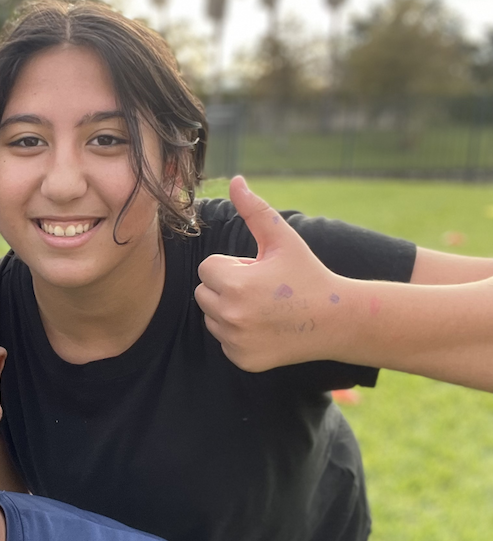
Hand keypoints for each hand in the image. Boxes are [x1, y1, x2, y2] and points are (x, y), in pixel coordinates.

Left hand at [195, 176, 341, 371]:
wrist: (337, 321)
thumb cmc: (307, 274)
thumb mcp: (283, 239)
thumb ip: (254, 210)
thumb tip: (235, 180)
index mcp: (236, 285)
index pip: (208, 268)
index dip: (233, 266)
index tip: (258, 270)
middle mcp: (232, 317)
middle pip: (203, 292)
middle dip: (226, 286)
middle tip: (261, 288)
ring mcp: (236, 342)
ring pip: (211, 317)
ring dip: (229, 309)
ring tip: (264, 306)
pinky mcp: (242, 360)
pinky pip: (223, 340)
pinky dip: (237, 334)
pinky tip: (265, 327)